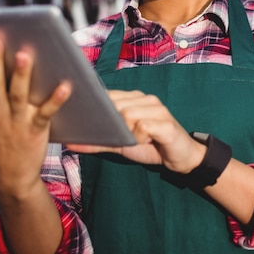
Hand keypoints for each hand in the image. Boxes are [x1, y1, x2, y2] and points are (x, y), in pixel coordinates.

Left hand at [66, 90, 205, 173]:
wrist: (182, 157)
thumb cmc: (153, 146)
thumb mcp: (123, 145)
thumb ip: (100, 142)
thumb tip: (71, 143)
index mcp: (137, 99)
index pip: (110, 96)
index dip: (97, 106)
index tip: (84, 114)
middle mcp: (148, 100)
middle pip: (116, 105)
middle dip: (112, 123)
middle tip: (121, 136)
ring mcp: (158, 110)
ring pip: (128, 115)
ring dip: (128, 132)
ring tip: (139, 139)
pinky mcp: (166, 124)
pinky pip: (142, 127)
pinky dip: (140, 137)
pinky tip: (148, 141)